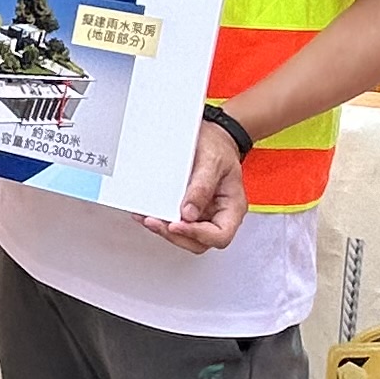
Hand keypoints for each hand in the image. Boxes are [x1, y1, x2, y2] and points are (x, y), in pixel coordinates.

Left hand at [142, 113, 248, 254]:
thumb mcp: (212, 161)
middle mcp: (219, 215)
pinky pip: (176, 222)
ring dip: (165, 231)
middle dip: (176, 236)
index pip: (220, 235)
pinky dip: (161, 221)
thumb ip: (201, 187)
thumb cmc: (218, 147)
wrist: (211, 136)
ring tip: (148, 219)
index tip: (178, 225)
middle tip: (156, 222)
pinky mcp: (188, 209)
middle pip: (200, 242)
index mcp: (233, 207)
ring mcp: (204, 214)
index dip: (198, 235)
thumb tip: (188, 214)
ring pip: (186, 236)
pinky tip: (147, 214)